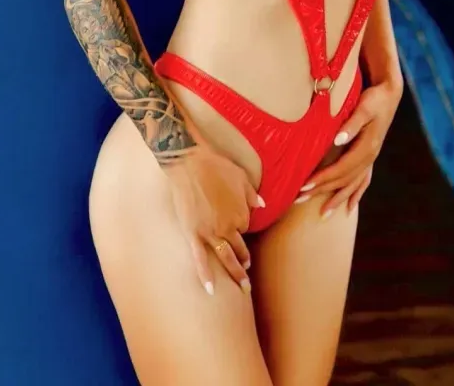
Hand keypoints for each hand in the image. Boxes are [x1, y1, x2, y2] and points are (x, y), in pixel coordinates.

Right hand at [164, 142, 264, 295]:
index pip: (245, 227)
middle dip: (245, 261)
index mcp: (241, 213)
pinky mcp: (193, 234)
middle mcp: (228, 227)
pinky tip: (210, 290)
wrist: (190, 164)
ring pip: (226, 258)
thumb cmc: (216, 166)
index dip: (241, 227)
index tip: (236, 228)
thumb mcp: (241, 177)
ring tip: (241, 287)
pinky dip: (205, 275)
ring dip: (235, 273)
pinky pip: (200, 259)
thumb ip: (253, 194)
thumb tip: (262, 205)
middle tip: (248, 274)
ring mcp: (210, 233)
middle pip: (239, 248)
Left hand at [297, 77, 402, 217]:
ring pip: (353, 185)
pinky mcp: (370, 157)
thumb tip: (338, 140)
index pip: (341, 168)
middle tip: (299, 199)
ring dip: (336, 199)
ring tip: (322, 214)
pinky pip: (362, 182)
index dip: (323, 178)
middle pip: (344, 180)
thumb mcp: (364, 107)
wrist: (390, 94)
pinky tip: (348, 207)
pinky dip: (354, 195)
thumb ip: (352, 124)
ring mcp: (371, 159)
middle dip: (322, 191)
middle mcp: (370, 157)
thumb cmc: (374, 99)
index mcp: (367, 147)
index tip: (304, 185)